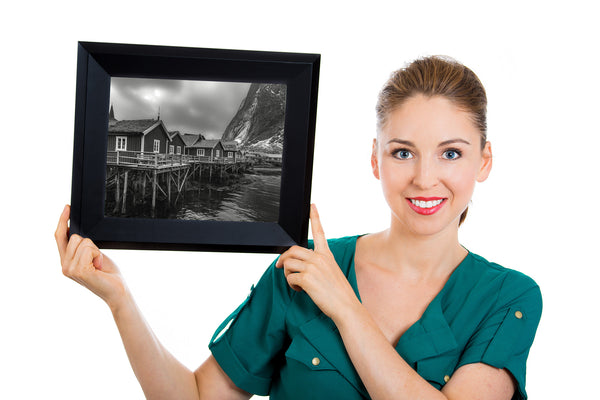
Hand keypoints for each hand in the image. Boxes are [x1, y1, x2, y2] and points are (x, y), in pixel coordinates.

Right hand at [55, 205, 127, 309]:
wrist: (117, 290)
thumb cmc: (108, 274)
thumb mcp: (93, 256)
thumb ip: (82, 246)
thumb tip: (77, 231)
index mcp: (67, 261)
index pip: (59, 236)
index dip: (62, 220)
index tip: (68, 207)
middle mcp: (64, 265)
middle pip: (74, 236)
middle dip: (91, 244)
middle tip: (97, 260)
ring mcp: (69, 269)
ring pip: (83, 241)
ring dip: (95, 251)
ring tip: (98, 264)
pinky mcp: (78, 270)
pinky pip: (89, 249)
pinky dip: (98, 255)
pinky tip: (99, 267)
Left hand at [276, 204, 358, 320]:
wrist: (346, 306)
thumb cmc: (339, 292)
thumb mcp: (331, 271)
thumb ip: (317, 264)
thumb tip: (299, 264)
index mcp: (326, 254)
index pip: (319, 232)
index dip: (314, 217)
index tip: (311, 205)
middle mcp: (319, 258)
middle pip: (292, 249)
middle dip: (283, 258)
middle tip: (280, 266)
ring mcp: (313, 267)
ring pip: (288, 263)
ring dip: (288, 275)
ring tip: (298, 284)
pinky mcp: (307, 278)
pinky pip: (290, 278)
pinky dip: (292, 286)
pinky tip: (302, 290)